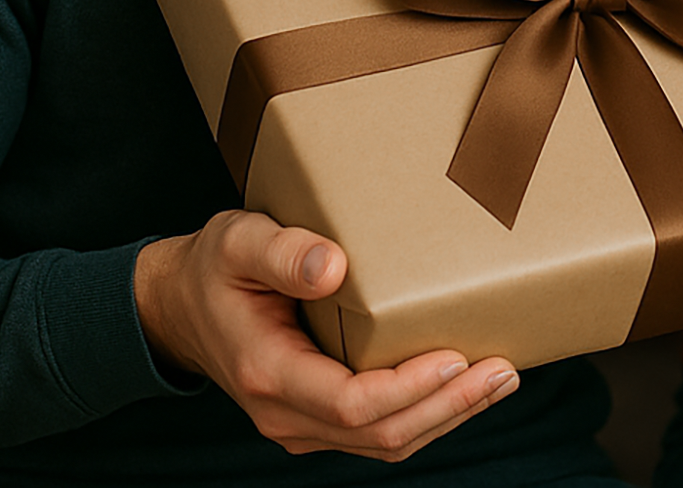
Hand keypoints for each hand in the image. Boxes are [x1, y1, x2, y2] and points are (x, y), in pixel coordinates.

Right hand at [134, 210, 518, 460]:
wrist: (178, 306)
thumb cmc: (214, 267)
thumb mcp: (238, 241)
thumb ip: (282, 251)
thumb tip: (332, 267)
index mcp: (268, 372)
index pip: (352, 403)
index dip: (410, 389)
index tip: (458, 358)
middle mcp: (284, 413)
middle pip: (380, 433)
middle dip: (449, 406)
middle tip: (504, 371)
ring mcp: (300, 423)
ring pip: (384, 441)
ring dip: (446, 415)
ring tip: (500, 380)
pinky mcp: (315, 417)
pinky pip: (377, 431)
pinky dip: (425, 412)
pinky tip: (462, 386)